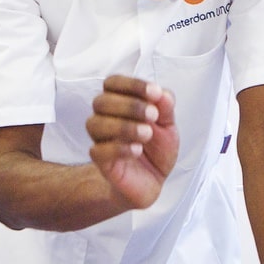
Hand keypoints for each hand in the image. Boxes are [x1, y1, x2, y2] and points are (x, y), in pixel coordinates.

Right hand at [88, 76, 178, 210]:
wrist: (153, 180)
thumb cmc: (156, 149)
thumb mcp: (168, 126)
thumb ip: (165, 109)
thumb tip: (162, 93)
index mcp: (120, 103)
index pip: (112, 83)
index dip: (132, 84)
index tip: (155, 93)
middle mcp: (105, 118)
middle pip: (101, 102)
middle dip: (129, 105)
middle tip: (153, 116)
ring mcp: (101, 139)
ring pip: (95, 124)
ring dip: (124, 126)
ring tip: (147, 134)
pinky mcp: (101, 161)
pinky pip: (98, 151)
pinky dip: (119, 148)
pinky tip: (137, 150)